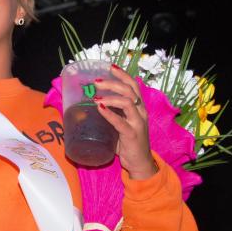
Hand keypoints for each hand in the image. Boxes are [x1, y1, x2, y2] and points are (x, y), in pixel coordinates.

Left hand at [93, 64, 156, 179]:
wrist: (140, 163)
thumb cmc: (128, 142)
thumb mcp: (121, 124)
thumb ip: (111, 114)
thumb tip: (91, 105)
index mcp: (139, 108)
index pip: (133, 86)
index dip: (123, 75)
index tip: (111, 67)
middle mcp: (141, 113)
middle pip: (130, 90)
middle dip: (113, 83)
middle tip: (97, 81)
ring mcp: (138, 123)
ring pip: (128, 103)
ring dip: (111, 97)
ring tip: (96, 97)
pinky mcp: (132, 135)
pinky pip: (121, 122)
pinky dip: (109, 114)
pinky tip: (100, 109)